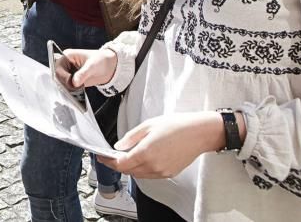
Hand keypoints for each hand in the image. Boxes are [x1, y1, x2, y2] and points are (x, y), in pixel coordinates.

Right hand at [64, 48, 117, 87]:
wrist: (108, 66)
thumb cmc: (100, 60)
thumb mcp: (92, 66)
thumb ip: (83, 74)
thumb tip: (74, 82)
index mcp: (67, 56)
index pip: (58, 67)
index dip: (62, 75)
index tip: (69, 82)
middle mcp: (66, 64)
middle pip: (59, 76)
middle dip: (66, 83)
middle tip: (75, 87)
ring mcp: (69, 73)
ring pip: (63, 83)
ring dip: (69, 88)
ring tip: (79, 89)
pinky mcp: (73, 80)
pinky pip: (69, 88)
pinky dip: (72, 91)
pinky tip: (79, 91)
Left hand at [97, 111, 224, 177]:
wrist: (199, 133)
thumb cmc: (176, 126)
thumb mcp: (148, 125)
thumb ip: (131, 137)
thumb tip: (119, 146)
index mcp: (146, 152)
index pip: (121, 164)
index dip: (108, 161)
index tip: (101, 157)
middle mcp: (153, 165)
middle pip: (128, 171)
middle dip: (117, 165)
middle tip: (110, 156)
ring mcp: (162, 172)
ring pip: (139, 174)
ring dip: (129, 168)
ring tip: (125, 157)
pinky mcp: (169, 173)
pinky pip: (150, 175)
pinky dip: (141, 170)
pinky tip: (140, 159)